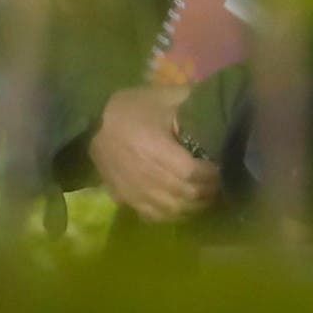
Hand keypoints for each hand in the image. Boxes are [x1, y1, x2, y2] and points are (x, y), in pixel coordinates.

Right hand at [91, 84, 219, 223]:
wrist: (92, 122)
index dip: (210, 174)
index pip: (189, 172)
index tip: (220, 167)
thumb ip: (191, 102)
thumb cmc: (132, 107)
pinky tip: (183, 207)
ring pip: (170, 209)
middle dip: (206, 192)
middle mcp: (142, 173)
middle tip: (218, 183)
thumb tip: (218, 108)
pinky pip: (153, 215)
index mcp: (153, 146)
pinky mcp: (124, 199)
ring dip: (193, 207)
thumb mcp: (164, 96)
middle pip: (183, 194)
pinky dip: (172, 215)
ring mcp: (132, 190)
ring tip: (205, 196)